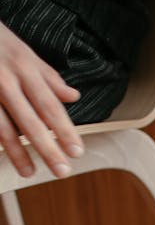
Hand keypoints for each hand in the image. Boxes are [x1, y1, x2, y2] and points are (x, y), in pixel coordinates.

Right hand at [0, 20, 83, 177]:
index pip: (50, 105)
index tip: (77, 152)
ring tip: (29, 172)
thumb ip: (49, 77)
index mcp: (25, 68)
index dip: (64, 130)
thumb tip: (73, 97)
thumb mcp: (25, 52)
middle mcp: (6, 80)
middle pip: (31, 120)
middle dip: (47, 148)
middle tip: (62, 170)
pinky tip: (4, 156)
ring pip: (3, 127)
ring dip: (17, 152)